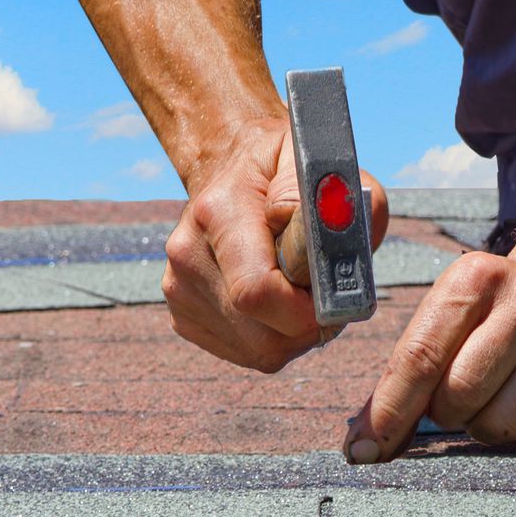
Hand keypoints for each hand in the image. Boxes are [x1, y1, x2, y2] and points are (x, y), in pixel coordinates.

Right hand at [162, 117, 387, 371]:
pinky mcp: (183, 314)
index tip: (333, 294)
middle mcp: (188, 253)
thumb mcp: (322, 163)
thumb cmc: (290, 169)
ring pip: (258, 350)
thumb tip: (317, 249)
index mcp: (218, 211)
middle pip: (263, 336)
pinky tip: (278, 301)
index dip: (307, 311)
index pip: (257, 292)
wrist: (234, 166)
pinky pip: (246, 352)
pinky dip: (274, 337)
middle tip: (324, 291)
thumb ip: (336, 201)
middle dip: (308, 326)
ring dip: (294, 333)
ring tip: (301, 290)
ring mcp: (180, 287)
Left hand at [343, 251, 515, 461]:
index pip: (421, 356)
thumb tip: (363, 447)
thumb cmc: (495, 315)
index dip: (388, 411)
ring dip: (486, 427)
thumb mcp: (451, 315)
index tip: (362, 451)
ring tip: (497, 397)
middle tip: (458, 399)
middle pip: (460, 395)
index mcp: (477, 277)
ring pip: (501, 424)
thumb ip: (406, 373)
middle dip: (446, 413)